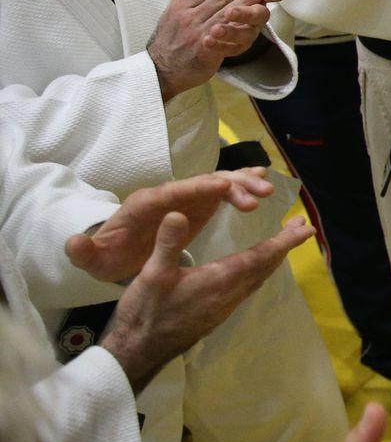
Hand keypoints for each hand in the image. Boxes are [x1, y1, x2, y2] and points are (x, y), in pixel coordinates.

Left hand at [67, 169, 277, 282]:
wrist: (116, 252)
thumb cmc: (109, 255)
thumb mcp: (94, 259)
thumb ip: (84, 252)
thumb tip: (73, 243)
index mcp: (147, 204)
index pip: (176, 191)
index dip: (200, 187)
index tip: (224, 186)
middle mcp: (169, 194)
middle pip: (203, 182)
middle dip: (231, 185)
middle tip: (259, 195)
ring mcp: (185, 197)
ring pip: (217, 182)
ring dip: (242, 184)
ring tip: (267, 190)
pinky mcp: (197, 204)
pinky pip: (222, 190)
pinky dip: (241, 185)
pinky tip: (262, 183)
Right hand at [99, 211, 312, 392]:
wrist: (139, 351)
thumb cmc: (146, 312)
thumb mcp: (152, 273)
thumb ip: (167, 243)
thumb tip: (177, 212)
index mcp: (221, 279)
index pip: (262, 256)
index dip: (286, 241)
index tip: (307, 229)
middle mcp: (231, 293)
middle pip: (267, 266)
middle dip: (285, 244)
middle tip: (299, 225)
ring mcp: (226, 305)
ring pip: (259, 277)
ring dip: (273, 257)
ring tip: (282, 240)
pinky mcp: (218, 312)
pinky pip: (248, 287)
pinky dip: (259, 270)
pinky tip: (253, 266)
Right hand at [148, 0, 284, 101]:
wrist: (160, 68)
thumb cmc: (174, 33)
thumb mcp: (179, 5)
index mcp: (182, 3)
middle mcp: (187, 15)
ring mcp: (194, 33)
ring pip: (221, 14)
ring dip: (243, 1)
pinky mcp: (202, 51)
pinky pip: (220, 38)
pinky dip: (232, 28)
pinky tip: (246, 21)